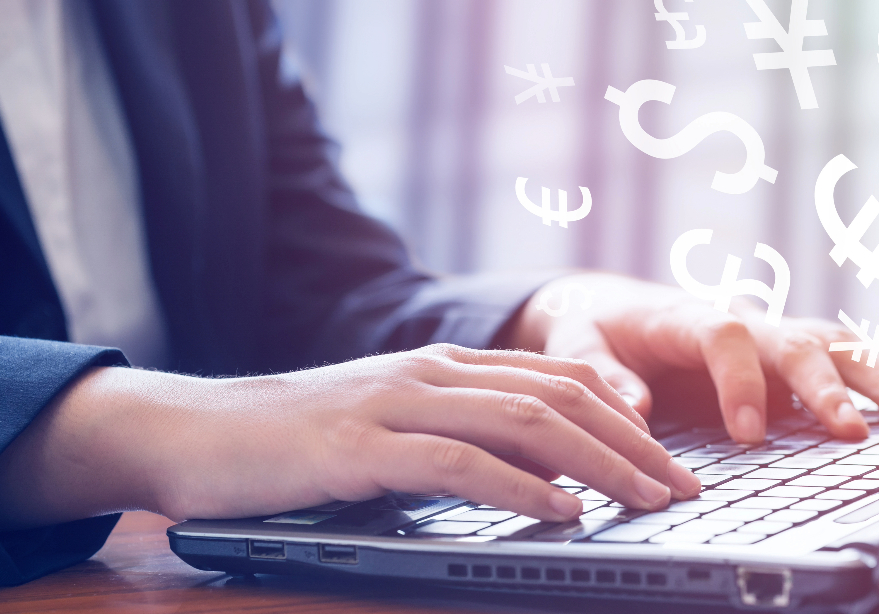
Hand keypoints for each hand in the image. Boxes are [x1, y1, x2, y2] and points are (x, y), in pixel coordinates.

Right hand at [0, 344, 700, 530]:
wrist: (193, 431)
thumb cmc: (293, 443)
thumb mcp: (388, 430)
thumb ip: (459, 439)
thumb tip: (543, 478)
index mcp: (441, 365)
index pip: (558, 377)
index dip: (626, 417)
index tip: (672, 463)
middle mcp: (429, 371)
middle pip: (559, 396)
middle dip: (635, 443)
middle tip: (685, 489)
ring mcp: (394, 402)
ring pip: (523, 422)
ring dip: (598, 463)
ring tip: (648, 500)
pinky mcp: (358, 444)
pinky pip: (458, 461)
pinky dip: (519, 486)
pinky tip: (562, 511)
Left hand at [509, 273, 878, 443]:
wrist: (609, 307)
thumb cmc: (594, 327)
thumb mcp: (576, 345)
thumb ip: (600, 373)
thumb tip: (634, 407)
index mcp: (683, 317)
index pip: (723, 337)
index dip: (741, 382)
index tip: (747, 434)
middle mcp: (736, 320)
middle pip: (790, 341)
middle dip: (822, 385)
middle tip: (848, 431)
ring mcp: (765, 337)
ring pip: (828, 345)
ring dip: (869, 377)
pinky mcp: (782, 358)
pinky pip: (835, 361)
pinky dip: (871, 379)